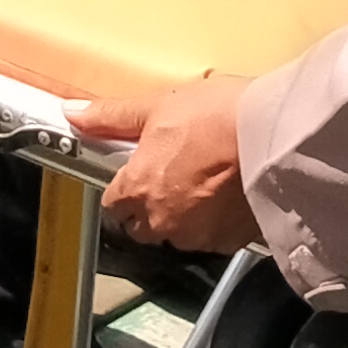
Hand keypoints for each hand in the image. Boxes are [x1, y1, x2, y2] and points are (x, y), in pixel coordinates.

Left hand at [75, 76, 262, 250]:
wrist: (275, 135)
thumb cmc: (217, 115)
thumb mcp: (159, 105)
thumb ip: (112, 116)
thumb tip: (73, 115)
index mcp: (137, 189)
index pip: (113, 202)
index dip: (125, 185)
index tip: (141, 168)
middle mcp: (161, 221)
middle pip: (142, 225)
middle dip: (151, 205)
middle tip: (177, 172)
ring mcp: (197, 235)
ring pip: (179, 233)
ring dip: (185, 215)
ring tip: (209, 179)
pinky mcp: (230, 242)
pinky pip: (214, 238)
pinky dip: (217, 222)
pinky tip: (230, 193)